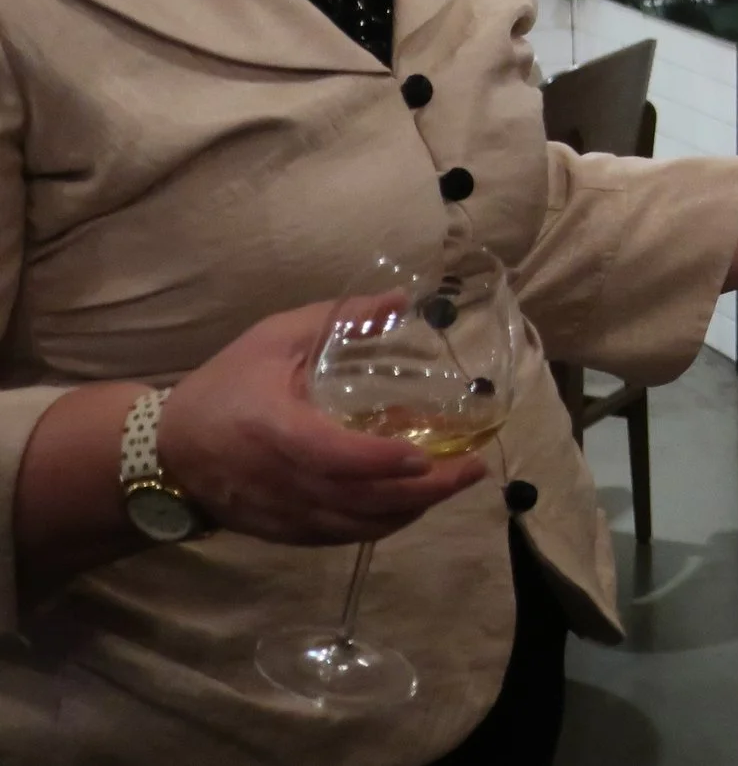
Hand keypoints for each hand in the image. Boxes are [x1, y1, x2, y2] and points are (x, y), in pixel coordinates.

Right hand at [156, 299, 486, 545]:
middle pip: (360, 499)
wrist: (164, 453)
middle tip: (473, 467)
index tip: (426, 453)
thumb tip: (401, 300)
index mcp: (273, 430)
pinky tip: (415, 502)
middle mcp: (281, 482)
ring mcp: (284, 514)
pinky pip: (344, 536)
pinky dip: (385, 523)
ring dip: (413, 509)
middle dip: (424, 490)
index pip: (331, 456)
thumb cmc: (224, 386)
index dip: (379, 461)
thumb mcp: (273, 338)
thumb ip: (338, 318)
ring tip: (456, 481)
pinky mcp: (286, 533)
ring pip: (359, 525)